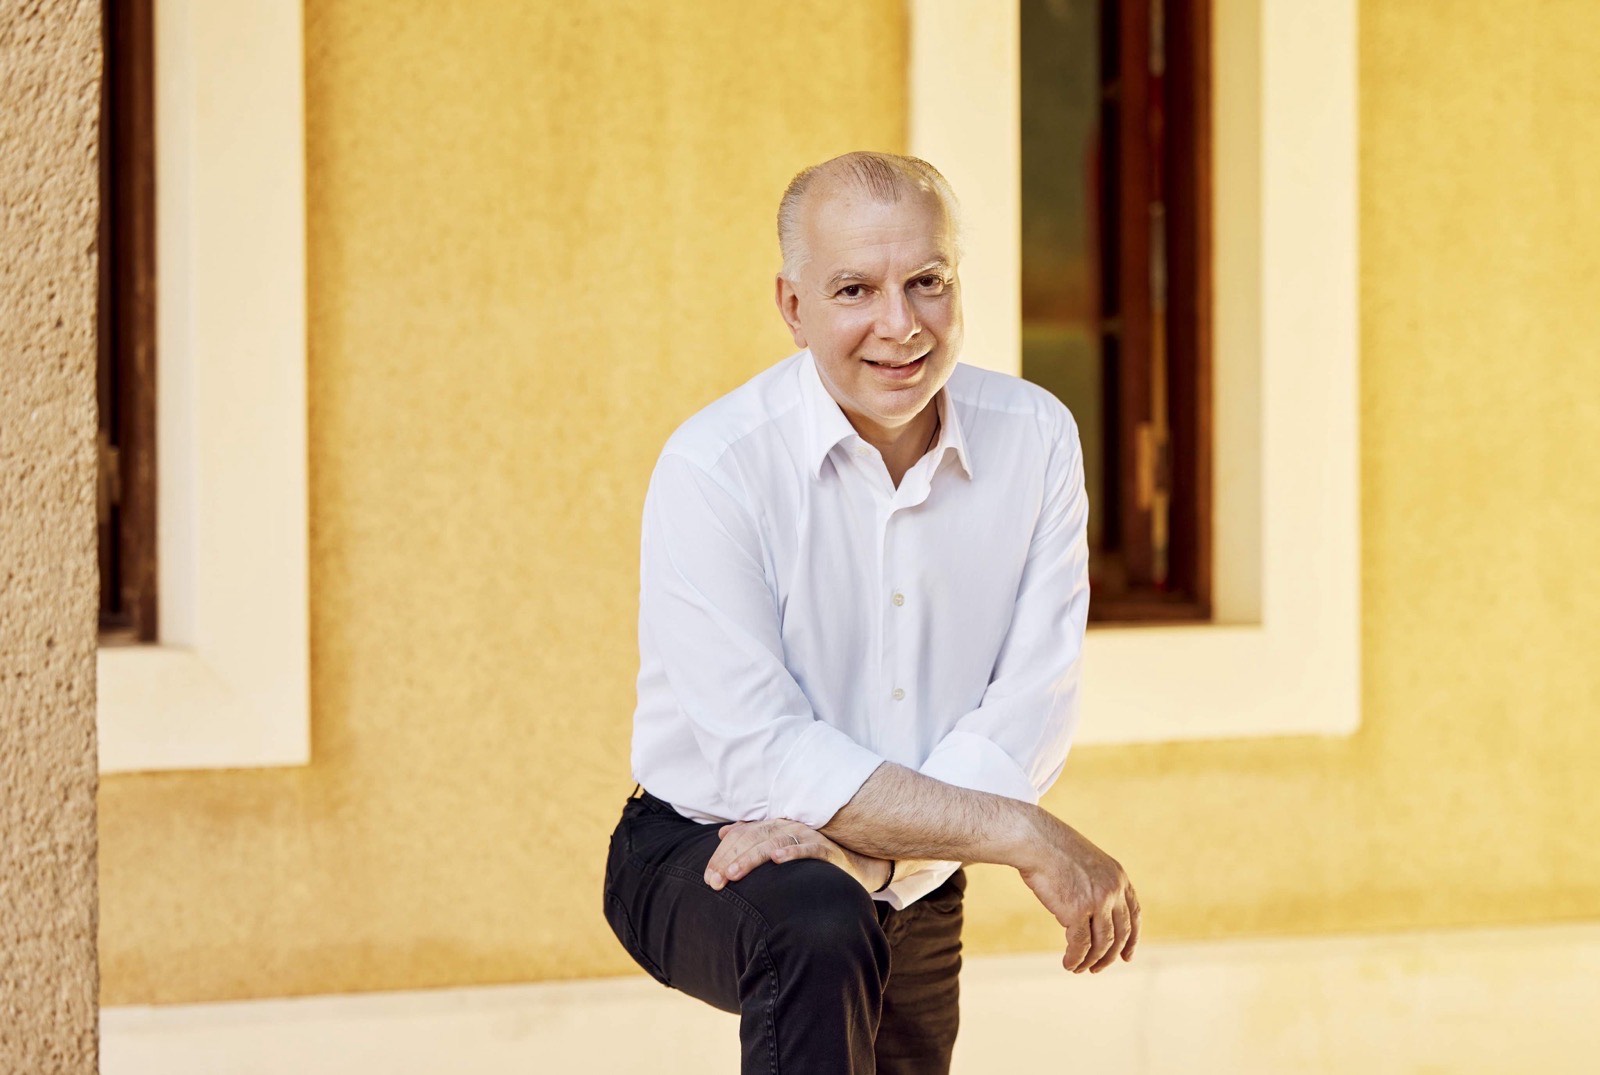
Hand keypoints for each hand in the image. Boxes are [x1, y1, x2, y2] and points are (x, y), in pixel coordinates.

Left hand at [705, 818, 891, 892]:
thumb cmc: (813, 858)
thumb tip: (725, 832)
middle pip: (753, 838)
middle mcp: (790, 827)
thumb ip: (754, 839)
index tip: (708, 877)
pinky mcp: (828, 850)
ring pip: (775, 842)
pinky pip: (808, 848)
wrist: (858, 863)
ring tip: (734, 873)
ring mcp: (809, 836)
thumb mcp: (781, 848)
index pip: (743, 836)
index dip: (723, 855)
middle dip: (731, 859)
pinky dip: (792, 852)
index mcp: (775, 827)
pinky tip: (777, 860)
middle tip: (714, 881)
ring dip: (752, 857)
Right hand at [1016, 814, 1140, 973]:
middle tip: (1098, 969)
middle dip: (1110, 956)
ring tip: (1079, 969)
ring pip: (1102, 944)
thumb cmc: (1052, 849)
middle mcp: (1113, 890)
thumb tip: (1092, 913)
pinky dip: (1076, 959)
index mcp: (1118, 876)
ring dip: (1091, 961)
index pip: (1134, 914)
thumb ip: (1095, 884)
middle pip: (1120, 934)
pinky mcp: (1077, 911)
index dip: (1132, 939)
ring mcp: (1097, 901)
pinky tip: (1068, 964)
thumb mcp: (1085, 863)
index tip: (1127, 956)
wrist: (1034, 840)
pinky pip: (1080, 945)